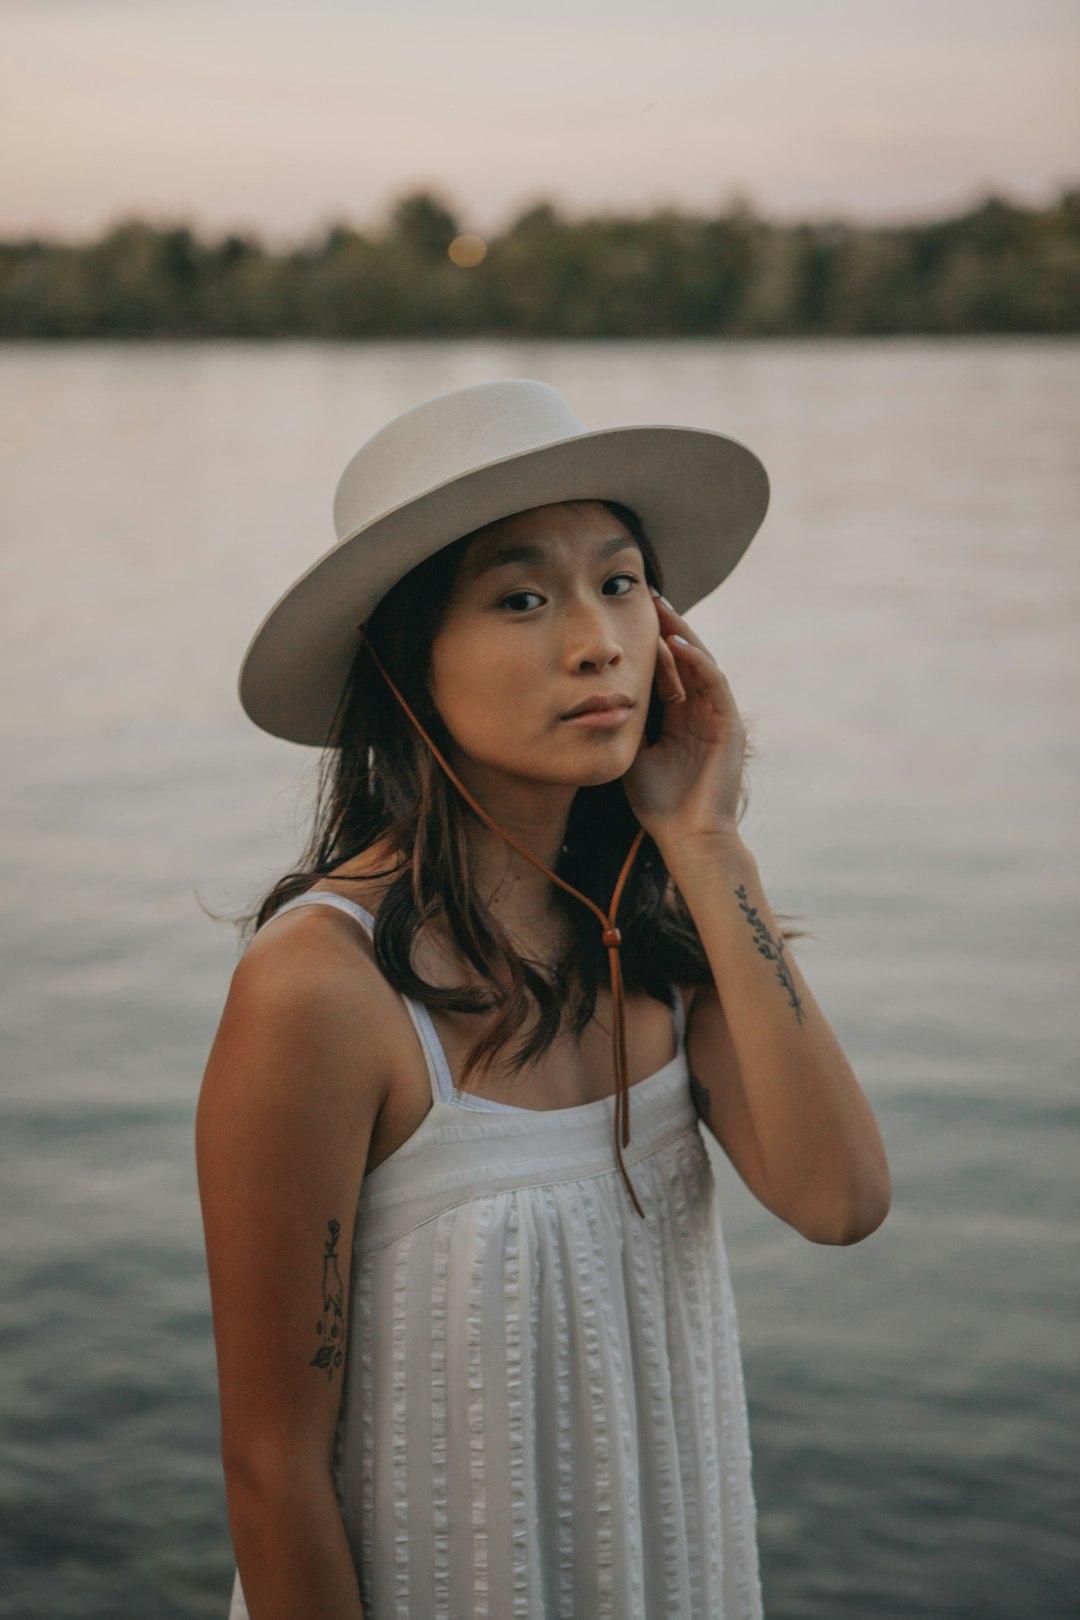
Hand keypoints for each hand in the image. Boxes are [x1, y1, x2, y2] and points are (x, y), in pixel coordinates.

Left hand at [622, 588, 746, 849]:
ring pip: (701, 662)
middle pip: (686, 658)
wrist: (687, 837)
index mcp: (679, 718)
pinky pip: (714, 682)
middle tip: (648, 594)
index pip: (667, 669)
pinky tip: (678, 643)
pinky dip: (697, 660)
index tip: (627, 614)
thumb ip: (624, 723)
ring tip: (661, 607)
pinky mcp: (730, 724)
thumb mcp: (632, 753)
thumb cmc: (658, 804)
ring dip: (682, 634)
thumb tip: (593, 697)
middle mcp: (700, 711)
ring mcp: (717, 716)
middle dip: (668, 626)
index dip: (650, 642)